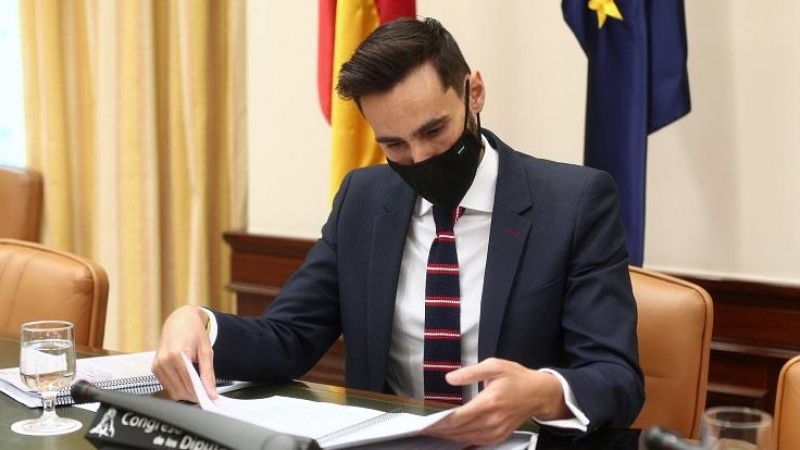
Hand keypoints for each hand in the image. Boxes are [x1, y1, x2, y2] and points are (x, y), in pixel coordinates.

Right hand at [151, 305, 216, 402]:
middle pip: (180, 389)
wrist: (180, 321)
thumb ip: (208, 373)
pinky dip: (178, 388)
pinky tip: (187, 382)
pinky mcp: (154, 368)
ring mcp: (157, 365)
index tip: (210, 399)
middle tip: (206, 395)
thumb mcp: (206, 350)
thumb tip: (211, 392)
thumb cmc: (194, 332)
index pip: (189, 382)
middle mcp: (164, 360)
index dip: (200, 393)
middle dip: (194, 395)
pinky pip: (167, 386)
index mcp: (177, 354)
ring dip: (186, 393)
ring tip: (198, 387)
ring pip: (172, 391)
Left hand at [422, 358, 568, 445]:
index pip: (459, 417)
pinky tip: (452, 436)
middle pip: (460, 430)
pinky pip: (477, 441)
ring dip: (449, 436)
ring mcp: (497, 431)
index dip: (441, 421)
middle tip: (424, 428)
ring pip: (467, 438)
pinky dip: (462, 439)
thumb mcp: (494, 366)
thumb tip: (449, 378)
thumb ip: (470, 372)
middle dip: (440, 430)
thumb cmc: (516, 377)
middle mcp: (492, 420)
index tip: (426, 422)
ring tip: (434, 432)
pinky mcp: (500, 436)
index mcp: (490, 402)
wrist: (539, 393)